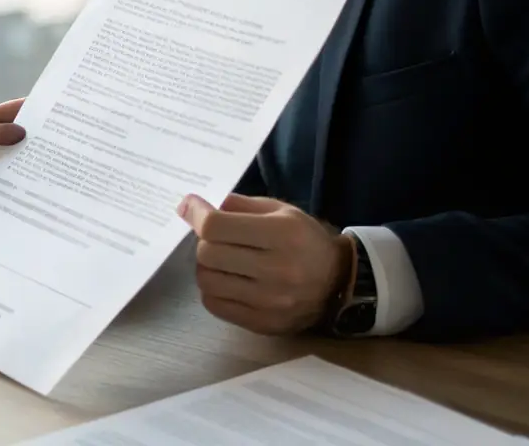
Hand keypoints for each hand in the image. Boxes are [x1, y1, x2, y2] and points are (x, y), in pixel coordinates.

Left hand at [179, 193, 352, 335]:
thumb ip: (238, 205)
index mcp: (281, 235)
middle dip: (204, 241)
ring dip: (207, 267)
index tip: (189, 207)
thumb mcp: (279, 210)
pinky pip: (215, 305)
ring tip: (221, 260)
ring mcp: (270, 302)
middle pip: (208, 254)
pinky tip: (228, 280)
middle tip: (215, 238)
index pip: (216, 227)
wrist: (339, 283)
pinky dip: (214, 289)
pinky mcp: (263, 324)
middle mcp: (277, 270)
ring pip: (207, 280)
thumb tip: (193, 207)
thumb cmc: (304, 239)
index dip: (196, 214)